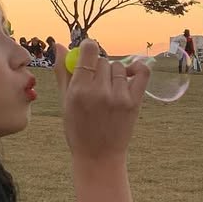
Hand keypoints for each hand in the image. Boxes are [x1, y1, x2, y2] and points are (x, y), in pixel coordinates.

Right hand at [53, 40, 149, 164]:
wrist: (98, 157)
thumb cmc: (78, 129)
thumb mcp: (65, 102)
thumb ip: (63, 72)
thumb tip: (60, 45)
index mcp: (78, 90)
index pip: (89, 51)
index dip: (88, 48)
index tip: (87, 53)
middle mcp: (99, 92)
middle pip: (102, 60)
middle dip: (98, 68)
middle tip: (95, 84)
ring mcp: (118, 97)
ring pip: (118, 67)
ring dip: (113, 74)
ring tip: (108, 90)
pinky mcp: (134, 102)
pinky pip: (141, 72)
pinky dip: (136, 68)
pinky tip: (129, 74)